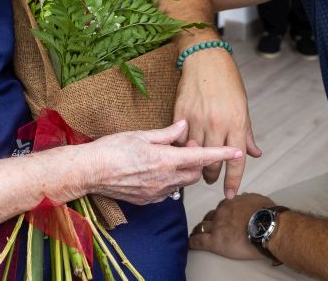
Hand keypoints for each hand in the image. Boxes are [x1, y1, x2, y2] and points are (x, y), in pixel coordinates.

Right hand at [83, 120, 242, 204]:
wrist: (90, 172)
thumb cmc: (112, 149)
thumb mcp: (140, 134)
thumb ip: (166, 133)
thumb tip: (184, 126)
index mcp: (165, 160)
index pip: (201, 157)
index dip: (222, 154)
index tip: (238, 152)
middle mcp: (164, 179)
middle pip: (195, 173)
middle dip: (198, 161)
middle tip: (186, 146)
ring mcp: (156, 192)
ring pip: (182, 183)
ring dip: (184, 172)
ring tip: (169, 158)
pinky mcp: (148, 201)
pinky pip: (167, 191)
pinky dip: (169, 181)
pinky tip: (156, 171)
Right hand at [173, 48, 261, 197]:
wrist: (205, 59)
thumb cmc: (227, 81)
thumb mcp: (243, 107)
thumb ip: (247, 133)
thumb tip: (255, 153)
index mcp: (236, 123)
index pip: (236, 161)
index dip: (233, 181)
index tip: (230, 194)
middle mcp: (217, 124)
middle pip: (212, 162)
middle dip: (212, 176)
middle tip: (211, 179)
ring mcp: (196, 119)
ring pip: (194, 154)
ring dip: (196, 166)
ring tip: (197, 169)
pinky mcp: (180, 114)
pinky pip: (179, 140)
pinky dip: (181, 150)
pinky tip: (183, 153)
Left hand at [189, 193, 275, 259]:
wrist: (267, 226)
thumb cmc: (267, 214)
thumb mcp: (258, 200)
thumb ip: (249, 200)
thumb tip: (246, 199)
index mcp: (231, 203)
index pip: (221, 207)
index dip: (219, 213)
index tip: (219, 217)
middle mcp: (221, 212)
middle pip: (210, 216)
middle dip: (208, 221)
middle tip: (208, 227)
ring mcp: (216, 226)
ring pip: (202, 227)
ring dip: (200, 230)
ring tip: (197, 234)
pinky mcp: (215, 241)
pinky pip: (199, 241)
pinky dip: (193, 242)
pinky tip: (190, 244)